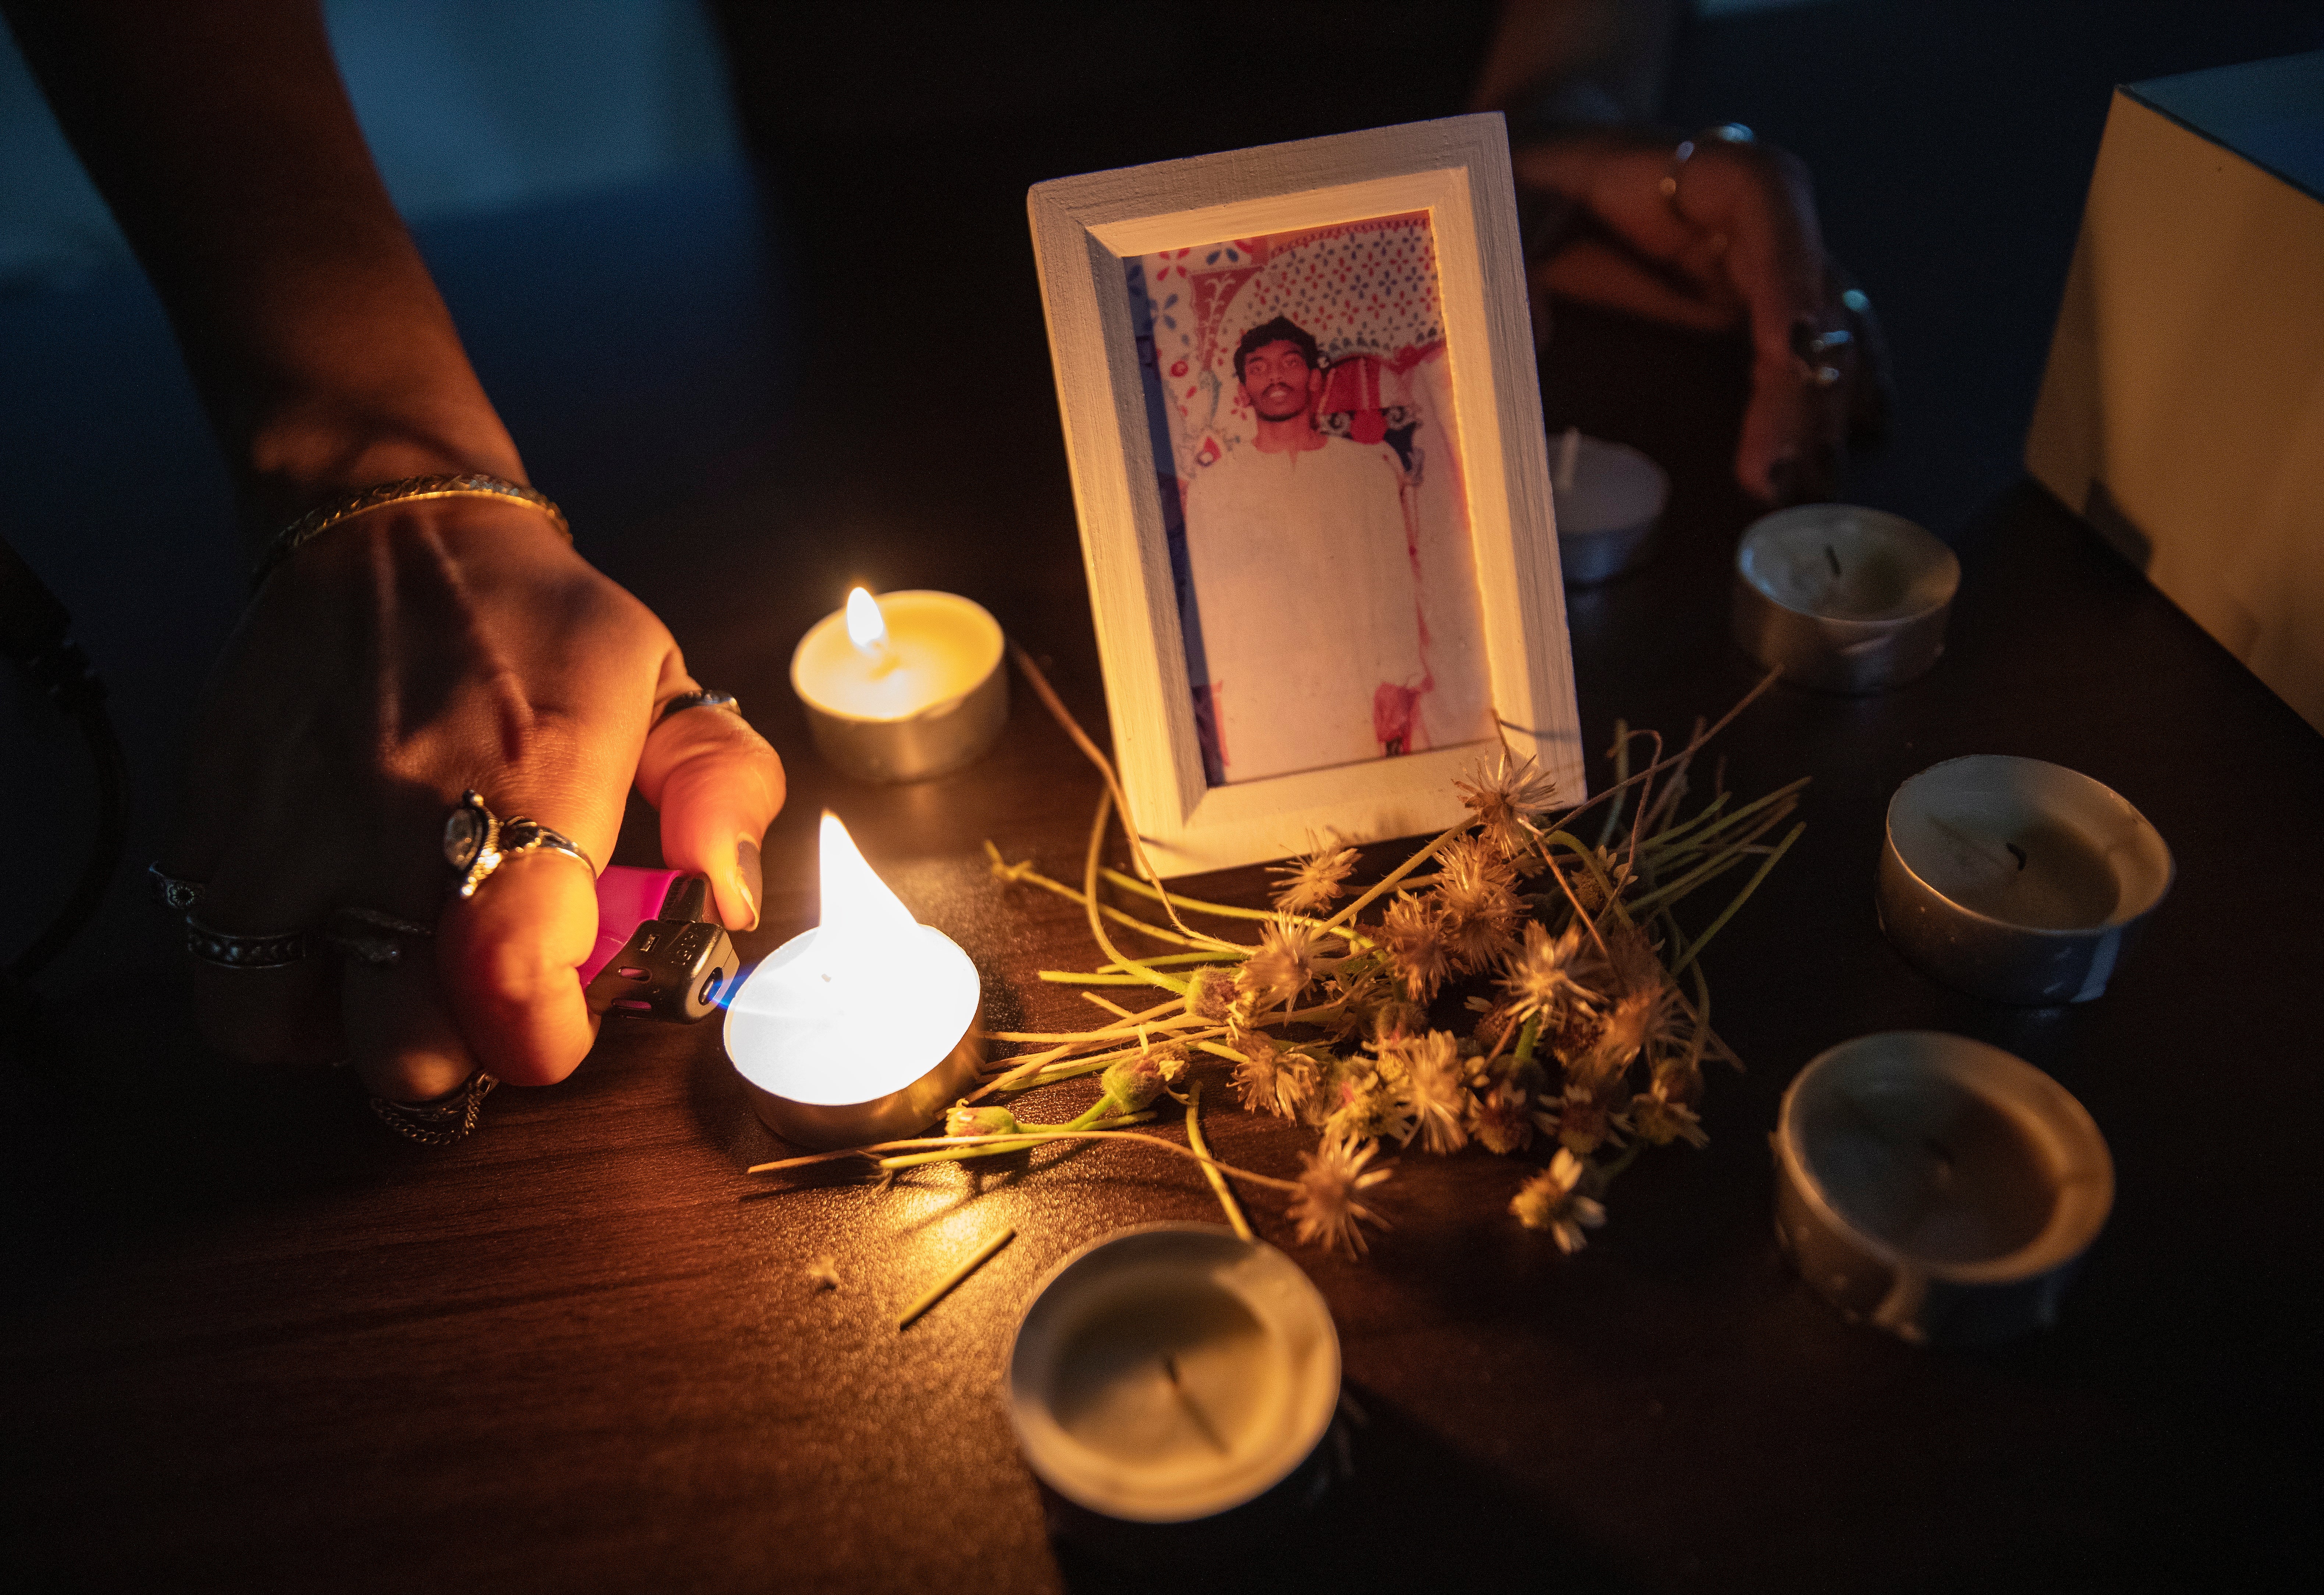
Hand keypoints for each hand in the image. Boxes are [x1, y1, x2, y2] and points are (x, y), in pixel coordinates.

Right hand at [162, 496, 784, 1102]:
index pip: (514, 979)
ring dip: (360, 1033)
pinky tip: (341, 945)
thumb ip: (725, 789)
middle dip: (467, 1049)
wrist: (388, 532)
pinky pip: (227, 986)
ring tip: (409, 974)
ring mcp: (289, 836)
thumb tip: (731, 900)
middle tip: (492, 991)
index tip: (564, 1011)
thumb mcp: (667, 682)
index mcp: (528, 783)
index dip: (548, 1036)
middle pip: (411, 1052)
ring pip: (296, 1033)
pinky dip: (282, 997)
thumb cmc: (538, 624)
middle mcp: (396, 824)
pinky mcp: (212, 836)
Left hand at [1513, 130, 1888, 502]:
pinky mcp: (1753, 315)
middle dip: (1801, 383)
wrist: (1550, 174)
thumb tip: (1532, 334)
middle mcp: (1754, 222)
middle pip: (1806, 290)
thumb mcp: (1512, 200)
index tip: (1790, 346)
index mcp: (1705, 172)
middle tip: (1777, 471)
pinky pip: (1807, 354)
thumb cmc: (1538, 178)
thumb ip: (1515, 251)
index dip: (1788, 271)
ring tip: (1803, 490)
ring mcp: (1763, 272)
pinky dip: (1826, 401)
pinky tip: (1835, 457)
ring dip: (1818, 411)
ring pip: (1819, 334)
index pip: (1767, 199)